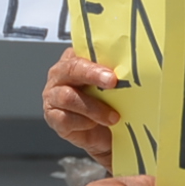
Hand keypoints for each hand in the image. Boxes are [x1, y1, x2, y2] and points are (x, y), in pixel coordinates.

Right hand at [44, 49, 120, 166]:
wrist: (105, 134)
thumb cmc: (108, 104)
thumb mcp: (113, 85)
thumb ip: (114, 73)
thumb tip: (132, 68)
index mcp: (74, 60)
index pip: (81, 51)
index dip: (96, 58)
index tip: (113, 68)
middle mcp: (60, 75)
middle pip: (71, 69)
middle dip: (93, 74)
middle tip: (112, 82)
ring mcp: (52, 96)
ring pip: (68, 97)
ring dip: (94, 107)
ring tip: (113, 117)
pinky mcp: (53, 117)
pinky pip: (65, 118)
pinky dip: (84, 122)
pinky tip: (95, 124)